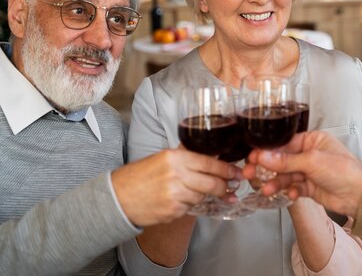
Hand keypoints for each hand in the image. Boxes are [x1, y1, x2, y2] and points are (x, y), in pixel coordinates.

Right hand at [111, 147, 241, 226]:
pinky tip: (177, 200)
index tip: (236, 173)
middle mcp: (176, 175)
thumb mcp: (164, 158)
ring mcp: (174, 195)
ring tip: (190, 191)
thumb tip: (213, 155)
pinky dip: (188, 205)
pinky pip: (190, 207)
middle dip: (224, 186)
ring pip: (202, 196)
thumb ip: (187, 156)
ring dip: (202, 195)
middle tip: (231, 187)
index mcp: (175, 158)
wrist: (119, 197)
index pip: (209, 163)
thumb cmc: (141, 176)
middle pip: (211, 183)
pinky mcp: (172, 210)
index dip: (226, 169)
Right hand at [243, 131, 361, 216]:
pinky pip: (294, 187)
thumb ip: (286, 160)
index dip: (268, 150)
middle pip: (282, 159)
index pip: (285, 143)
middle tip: (250, 173)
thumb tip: (262, 156)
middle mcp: (310, 154)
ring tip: (266, 190)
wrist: (359, 196)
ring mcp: (310, 171)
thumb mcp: (312, 161)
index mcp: (313, 140)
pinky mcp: (310, 187)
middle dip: (267, 167)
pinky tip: (291, 194)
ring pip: (286, 175)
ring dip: (276, 182)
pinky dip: (290, 190)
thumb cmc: (342, 170)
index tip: (252, 156)